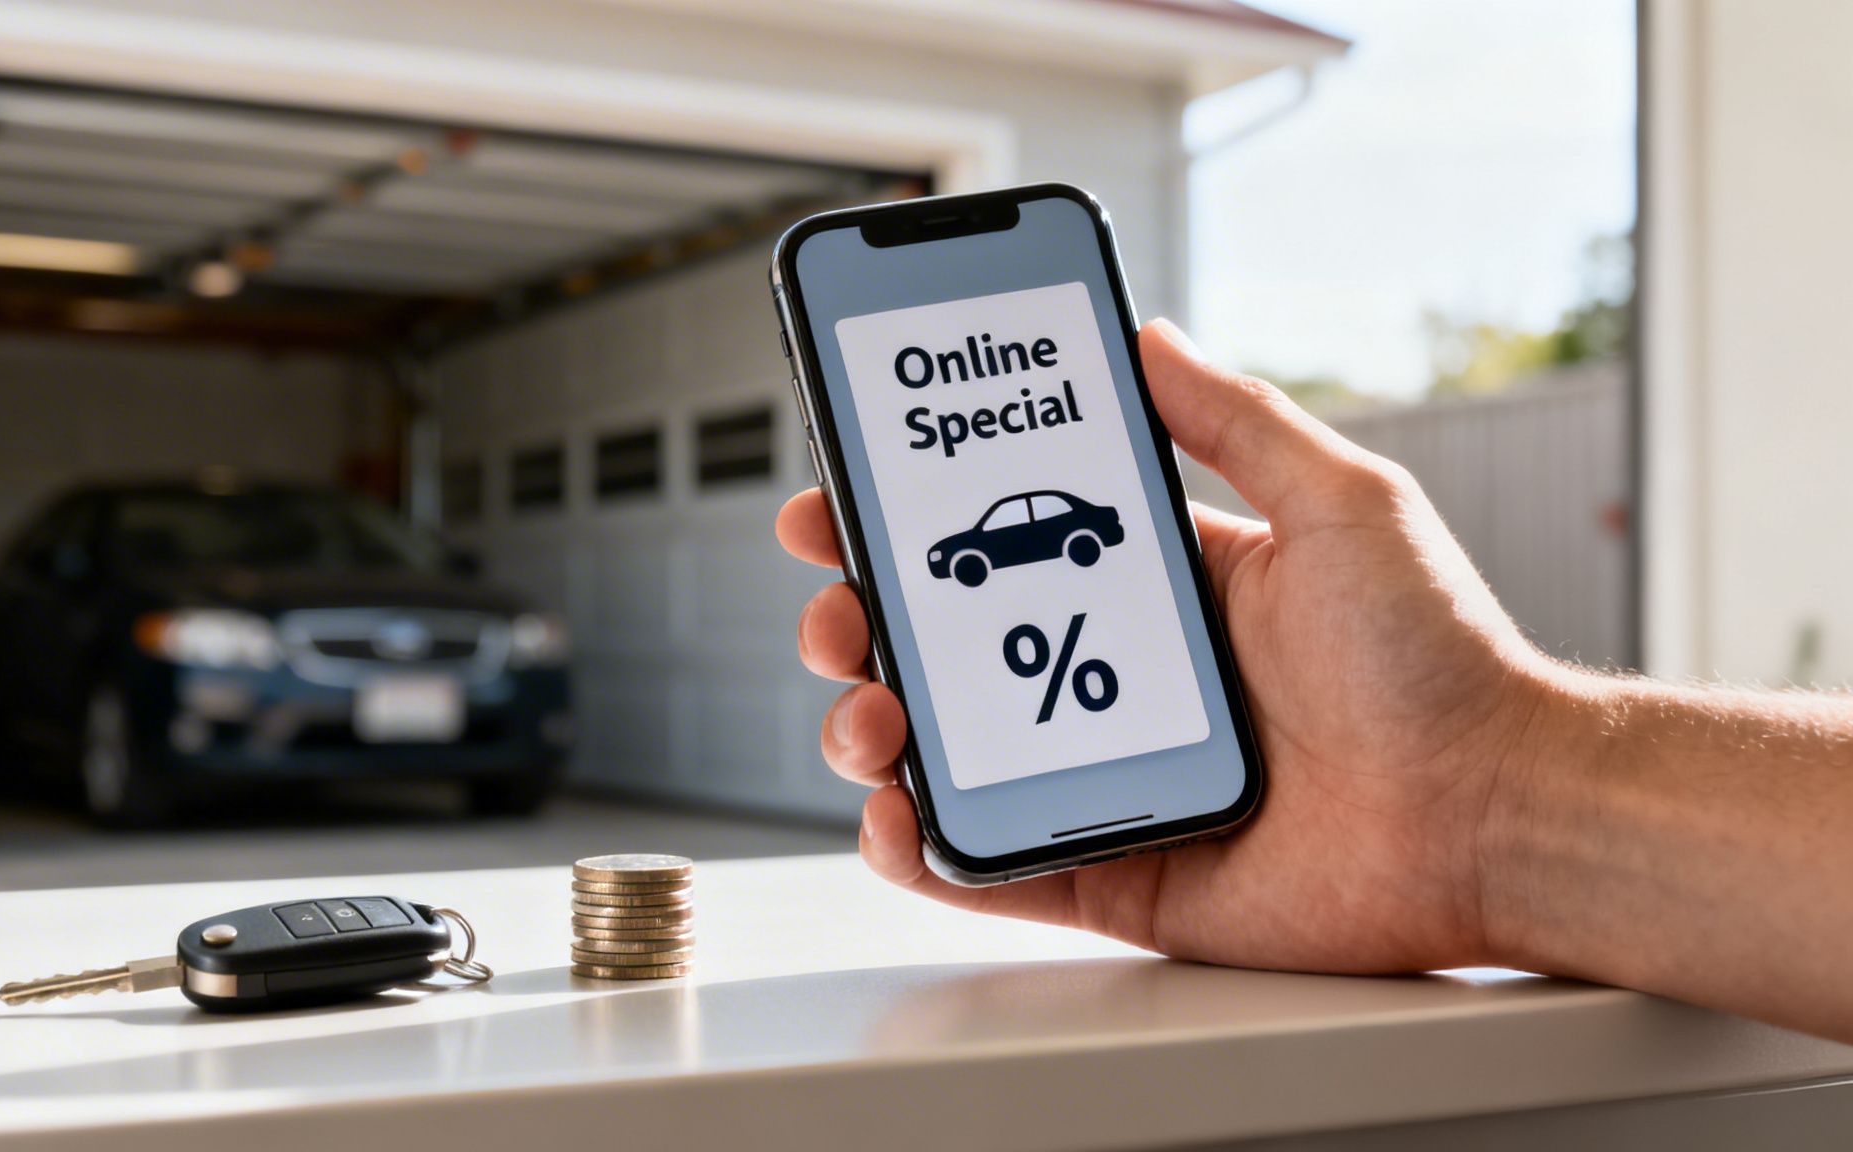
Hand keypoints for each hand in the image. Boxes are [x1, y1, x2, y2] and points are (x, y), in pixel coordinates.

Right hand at [774, 319, 1564, 972]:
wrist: (1495, 812)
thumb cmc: (1440, 661)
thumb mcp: (1340, 502)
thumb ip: (1235, 419)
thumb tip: (1146, 333)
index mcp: (1160, 591)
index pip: (1006, 546)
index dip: (917, 523)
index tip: (844, 494)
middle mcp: (1119, 683)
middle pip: (952, 648)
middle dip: (867, 622)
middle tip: (838, 610)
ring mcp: (1109, 780)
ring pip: (953, 755)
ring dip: (876, 730)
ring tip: (867, 716)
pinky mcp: (1118, 873)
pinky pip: (996, 866)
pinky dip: (925, 851)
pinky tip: (898, 820)